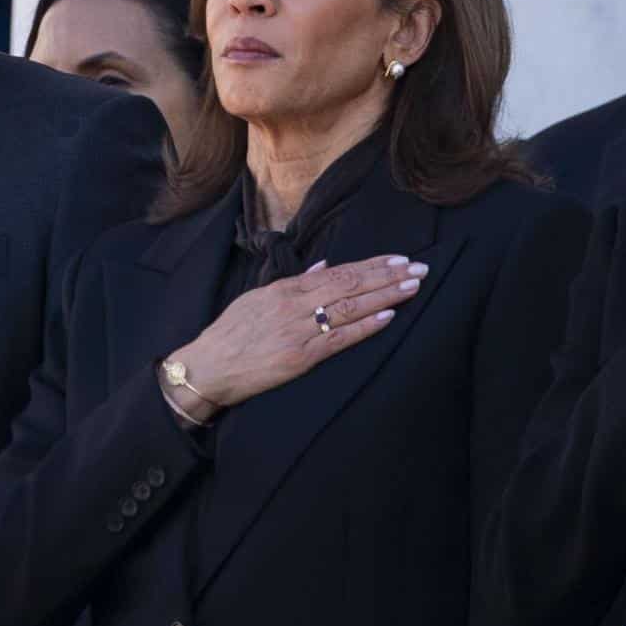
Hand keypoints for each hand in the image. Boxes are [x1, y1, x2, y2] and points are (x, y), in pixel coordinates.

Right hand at [169, 254, 425, 409]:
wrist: (207, 367)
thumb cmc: (231, 334)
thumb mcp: (258, 298)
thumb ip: (294, 282)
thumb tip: (325, 265)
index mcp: (285, 289)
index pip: (338, 272)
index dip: (371, 265)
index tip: (398, 259)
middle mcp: (294, 305)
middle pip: (349, 284)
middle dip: (387, 275)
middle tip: (418, 268)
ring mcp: (298, 331)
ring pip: (348, 307)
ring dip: (384, 296)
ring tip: (412, 286)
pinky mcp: (299, 357)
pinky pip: (338, 339)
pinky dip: (364, 326)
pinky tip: (387, 316)